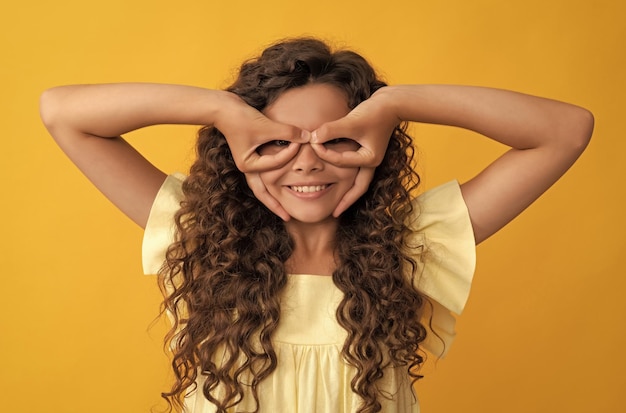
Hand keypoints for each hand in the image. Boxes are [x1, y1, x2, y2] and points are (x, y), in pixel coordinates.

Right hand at [215, 92, 309, 219]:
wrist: (223, 108)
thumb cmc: (242, 117)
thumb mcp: (266, 126)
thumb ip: (288, 132)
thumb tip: (308, 137)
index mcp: (248, 165)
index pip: (275, 164)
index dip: (290, 154)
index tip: (302, 143)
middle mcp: (247, 167)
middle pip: (262, 192)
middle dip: (275, 204)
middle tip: (289, 217)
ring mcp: (249, 163)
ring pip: (263, 185)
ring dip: (273, 196)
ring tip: (285, 209)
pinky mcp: (252, 156)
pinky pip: (265, 172)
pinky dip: (274, 179)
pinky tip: (282, 185)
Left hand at [310, 87, 399, 215]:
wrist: (393, 102)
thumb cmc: (375, 111)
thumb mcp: (352, 121)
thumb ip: (332, 130)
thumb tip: (312, 137)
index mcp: (369, 160)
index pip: (341, 162)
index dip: (324, 153)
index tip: (310, 145)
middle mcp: (371, 162)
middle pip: (358, 188)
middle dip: (346, 201)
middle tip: (334, 213)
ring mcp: (369, 157)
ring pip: (357, 180)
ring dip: (347, 190)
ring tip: (336, 202)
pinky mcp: (366, 150)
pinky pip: (354, 167)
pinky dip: (345, 173)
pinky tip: (336, 175)